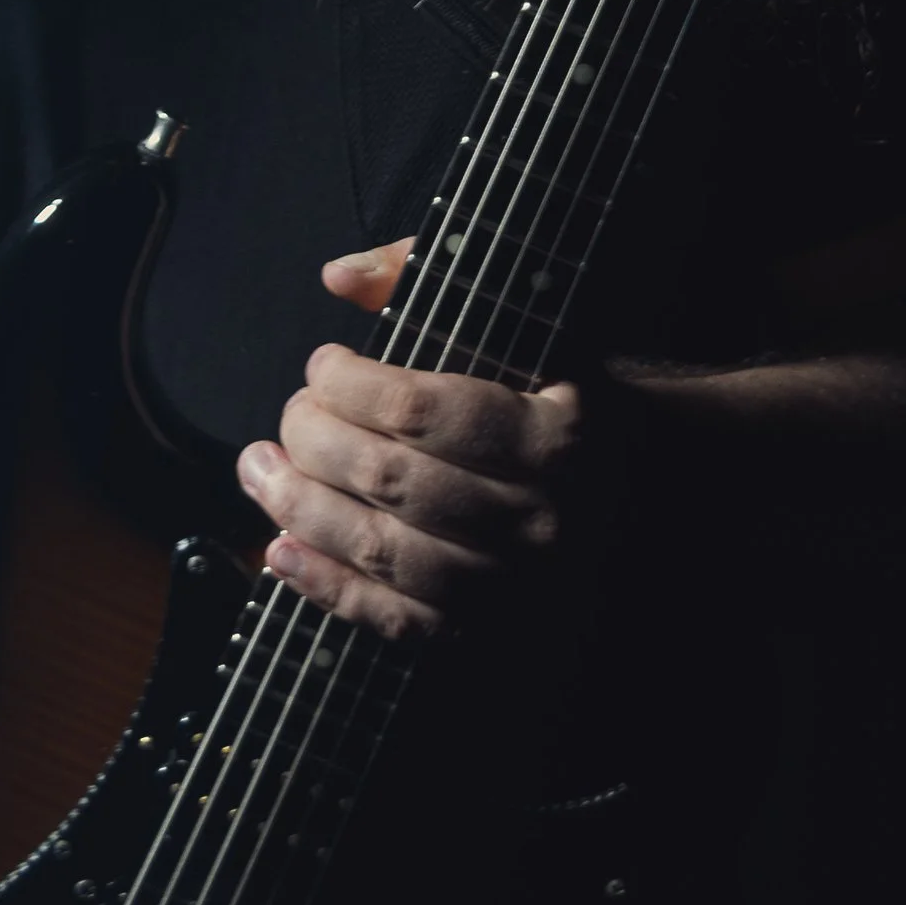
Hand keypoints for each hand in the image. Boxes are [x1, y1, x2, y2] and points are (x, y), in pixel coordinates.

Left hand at [233, 236, 588, 642]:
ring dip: (301, 509)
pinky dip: (326, 587)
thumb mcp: (523, 319)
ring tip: (260, 470)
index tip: (322, 364)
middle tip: (289, 416)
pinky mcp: (489, 629)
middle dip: (314, 442)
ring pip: (382, 551)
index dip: (348, 385)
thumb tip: (340, 276)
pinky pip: (394, 619)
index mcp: (555, 433)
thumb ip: (428, 280)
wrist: (645, 490)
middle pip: (390, 480)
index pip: (420, 410)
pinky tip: (280, 550)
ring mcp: (512, 582)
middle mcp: (538, 515)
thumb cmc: (563, 394)